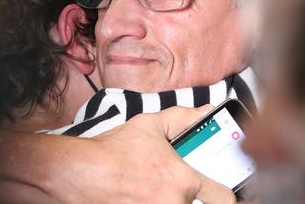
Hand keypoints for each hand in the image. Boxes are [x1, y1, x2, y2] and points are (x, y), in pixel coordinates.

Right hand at [0, 106, 235, 203]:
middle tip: (171, 187)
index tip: (223, 193)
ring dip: (169, 201)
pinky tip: (138, 196)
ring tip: (149, 189)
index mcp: (183, 181)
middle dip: (189, 197)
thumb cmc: (112, 151)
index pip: (224, 198)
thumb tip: (206, 111)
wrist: (77, 174)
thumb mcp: (149, 125)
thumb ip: (183, 118)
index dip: (227, 196)